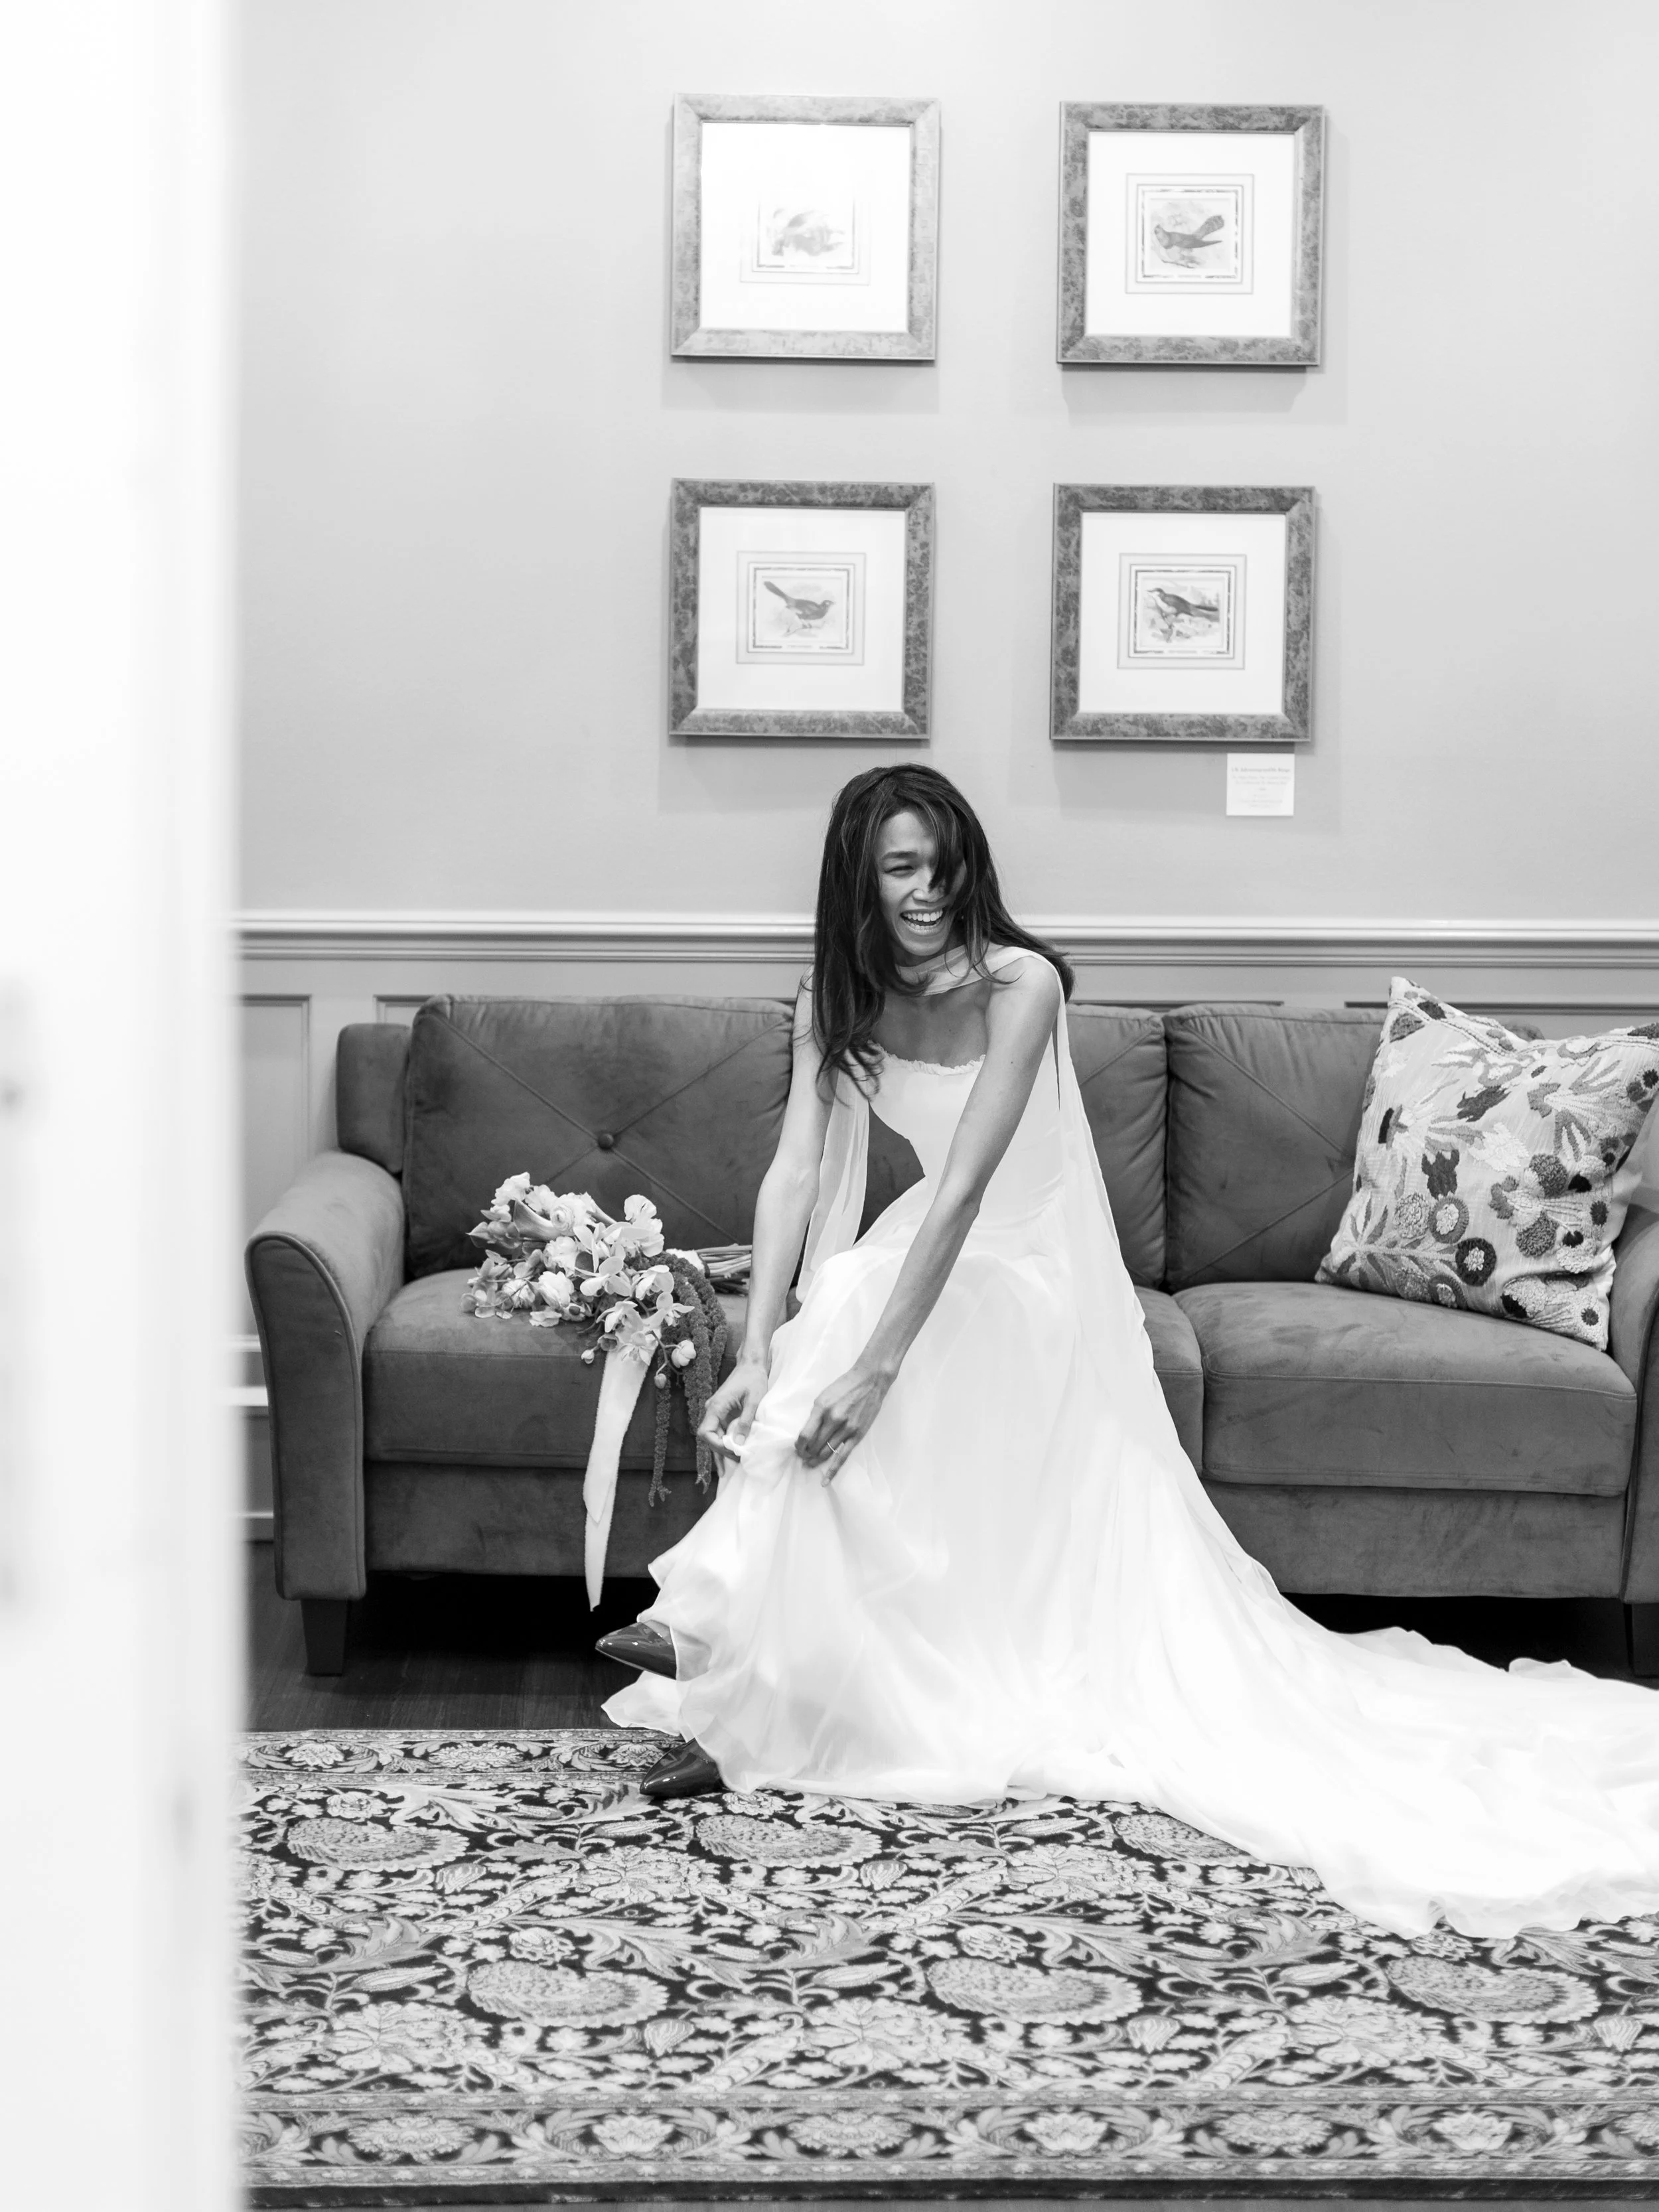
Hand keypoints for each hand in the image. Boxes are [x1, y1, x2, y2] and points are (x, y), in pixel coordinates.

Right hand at [697, 1357, 768, 1467]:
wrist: (752, 1364)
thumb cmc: (753, 1379)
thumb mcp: (753, 1401)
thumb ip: (745, 1422)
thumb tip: (738, 1444)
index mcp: (716, 1406)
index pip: (705, 1432)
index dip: (716, 1445)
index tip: (732, 1451)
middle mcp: (712, 1409)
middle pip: (708, 1437)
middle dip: (719, 1451)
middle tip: (736, 1463)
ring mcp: (716, 1411)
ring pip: (713, 1436)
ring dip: (721, 1450)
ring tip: (730, 1468)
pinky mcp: (723, 1412)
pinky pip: (720, 1431)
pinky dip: (725, 1442)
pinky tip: (731, 1454)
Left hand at [795, 1361, 892, 1485]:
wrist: (870, 1380)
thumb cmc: (845, 1386)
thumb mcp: (824, 1395)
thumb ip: (816, 1414)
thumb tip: (808, 1433)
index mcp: (822, 1408)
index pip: (805, 1434)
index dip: (798, 1445)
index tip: (797, 1448)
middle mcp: (833, 1419)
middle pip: (814, 1446)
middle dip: (805, 1454)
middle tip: (802, 1457)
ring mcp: (847, 1428)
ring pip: (826, 1453)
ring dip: (815, 1460)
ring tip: (809, 1464)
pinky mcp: (857, 1435)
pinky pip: (843, 1457)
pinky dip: (833, 1471)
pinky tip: (825, 1480)